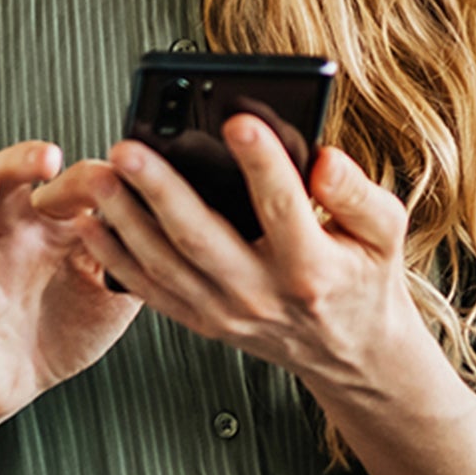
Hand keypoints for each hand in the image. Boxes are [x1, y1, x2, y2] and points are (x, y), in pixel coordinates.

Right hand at [0, 141, 141, 426]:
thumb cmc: (64, 330)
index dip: (86, 182)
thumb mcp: (114, 297)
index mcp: (52, 229)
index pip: (66, 189)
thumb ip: (138, 262)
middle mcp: (10, 236)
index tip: (115, 178)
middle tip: (49, 156)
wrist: (20, 385)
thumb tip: (177, 225)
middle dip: (22, 162)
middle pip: (6, 182)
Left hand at [69, 120, 422, 392]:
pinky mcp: (200, 320)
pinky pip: (149, 288)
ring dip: (124, 219)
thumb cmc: (363, 280)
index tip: (238, 121)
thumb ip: (357, 195)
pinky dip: (115, 257)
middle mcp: (262, 293)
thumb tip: (325, 161)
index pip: (282, 207)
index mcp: (312, 268)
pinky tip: (92, 221)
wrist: (349, 353)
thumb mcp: (384, 235)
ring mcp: (225, 311)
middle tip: (129, 149)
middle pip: (202, 238)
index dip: (261, 162)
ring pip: (163, 264)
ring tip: (100, 176)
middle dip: (160, 191)